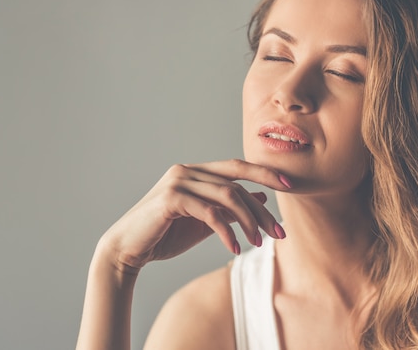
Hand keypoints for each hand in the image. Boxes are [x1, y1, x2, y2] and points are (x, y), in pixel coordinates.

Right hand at [96, 159, 289, 271]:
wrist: (127, 250)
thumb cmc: (165, 235)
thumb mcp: (205, 222)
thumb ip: (230, 209)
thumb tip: (262, 200)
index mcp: (196, 171)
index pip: (237, 166)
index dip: (265, 173)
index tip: (290, 186)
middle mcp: (188, 170)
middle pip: (237, 181)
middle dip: (262, 206)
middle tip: (280, 231)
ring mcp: (179, 181)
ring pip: (228, 196)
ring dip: (249, 222)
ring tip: (260, 243)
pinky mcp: (172, 199)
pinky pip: (210, 213)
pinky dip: (227, 232)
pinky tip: (234, 248)